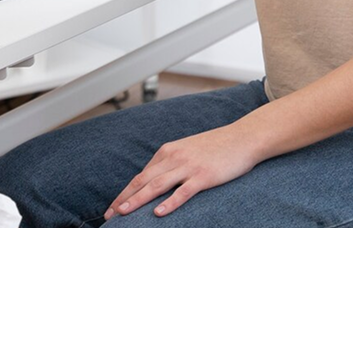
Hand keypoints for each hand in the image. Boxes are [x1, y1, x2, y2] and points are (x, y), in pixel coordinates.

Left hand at [103, 125, 259, 220]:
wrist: (243, 138)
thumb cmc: (216, 147)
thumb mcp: (187, 151)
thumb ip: (171, 164)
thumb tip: (155, 182)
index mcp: (168, 152)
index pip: (140, 176)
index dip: (124, 193)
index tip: (113, 207)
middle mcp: (174, 158)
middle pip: (143, 181)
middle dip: (124, 199)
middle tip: (110, 214)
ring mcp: (188, 167)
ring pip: (157, 186)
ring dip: (138, 200)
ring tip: (123, 213)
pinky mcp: (204, 176)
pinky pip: (183, 192)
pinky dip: (169, 203)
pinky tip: (158, 213)